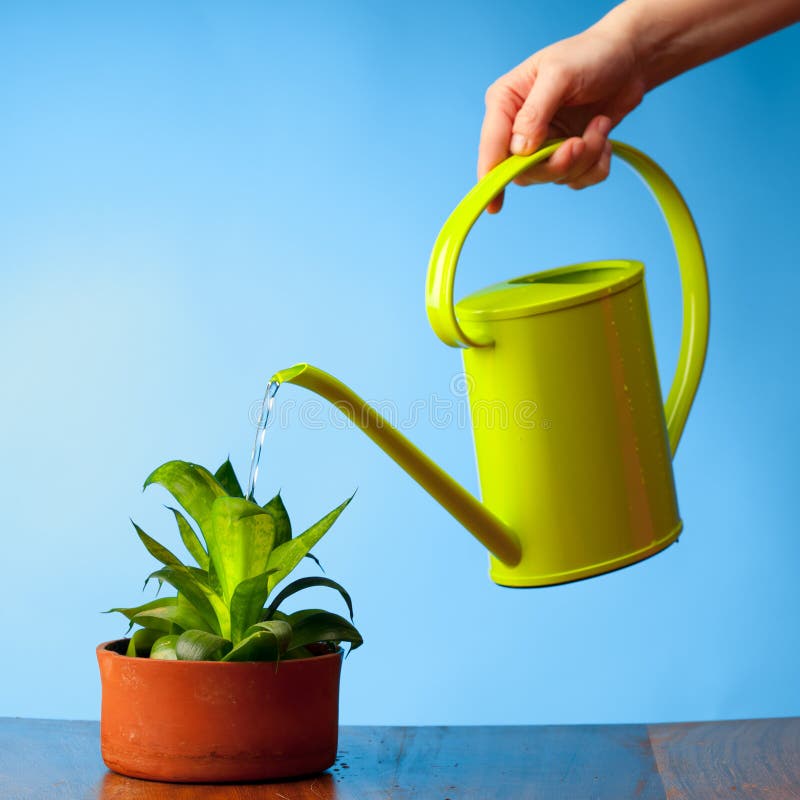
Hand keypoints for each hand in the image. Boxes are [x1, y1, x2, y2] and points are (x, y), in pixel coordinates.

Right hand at [479, 23, 645, 211]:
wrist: (629, 58)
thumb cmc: (591, 55)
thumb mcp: (560, 74)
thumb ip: (535, 112)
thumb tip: (519, 150)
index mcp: (505, 103)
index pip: (492, 148)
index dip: (491, 179)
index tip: (493, 206)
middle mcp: (518, 128)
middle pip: (523, 172)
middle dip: (557, 163)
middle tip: (580, 144)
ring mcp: (543, 145)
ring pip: (553, 177)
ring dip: (584, 159)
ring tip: (600, 126)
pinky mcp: (567, 155)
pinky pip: (576, 180)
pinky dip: (596, 165)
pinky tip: (603, 136)